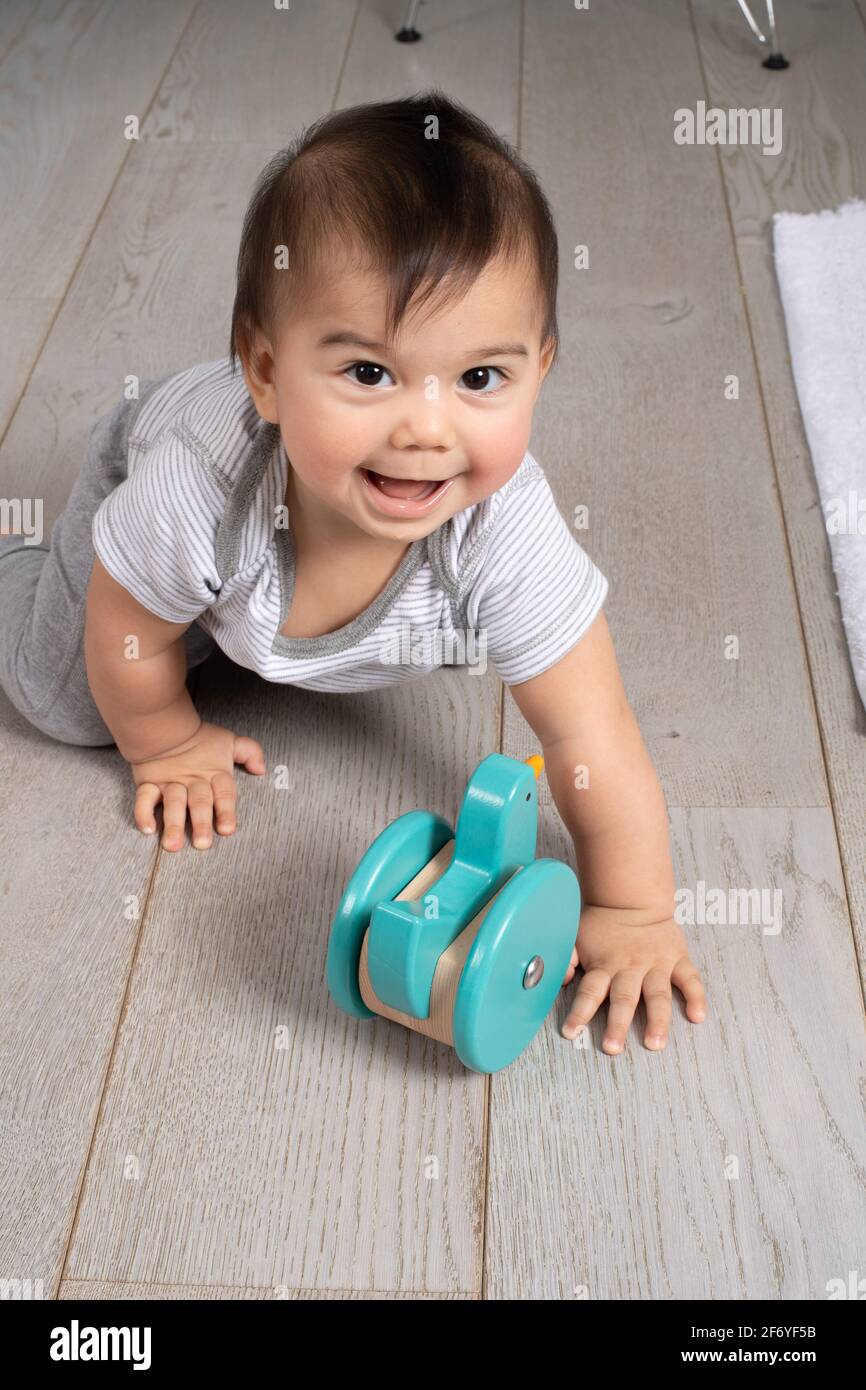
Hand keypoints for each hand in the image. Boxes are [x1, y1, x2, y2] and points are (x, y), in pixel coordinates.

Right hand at [131, 720, 265, 850]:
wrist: (164, 726)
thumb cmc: (199, 738)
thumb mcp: (229, 741)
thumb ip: (249, 752)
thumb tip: (261, 769)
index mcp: (214, 774)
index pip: (223, 793)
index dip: (226, 811)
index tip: (226, 829)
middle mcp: (193, 781)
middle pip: (199, 802)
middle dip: (200, 822)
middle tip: (202, 843)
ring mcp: (171, 782)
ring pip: (173, 803)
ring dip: (173, 823)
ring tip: (173, 845)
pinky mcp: (149, 783)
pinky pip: (144, 798)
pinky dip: (143, 813)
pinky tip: (148, 829)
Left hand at [560, 905, 706, 1053]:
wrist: (632, 897)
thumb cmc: (602, 924)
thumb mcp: (577, 937)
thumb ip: (568, 959)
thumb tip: (563, 979)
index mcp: (604, 965)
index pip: (589, 991)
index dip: (579, 1012)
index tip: (571, 1032)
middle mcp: (630, 967)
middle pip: (623, 998)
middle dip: (617, 1024)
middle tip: (613, 1048)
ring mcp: (656, 964)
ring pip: (657, 995)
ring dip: (657, 1020)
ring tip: (655, 1043)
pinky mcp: (677, 959)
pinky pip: (690, 979)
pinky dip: (695, 997)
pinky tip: (697, 1016)